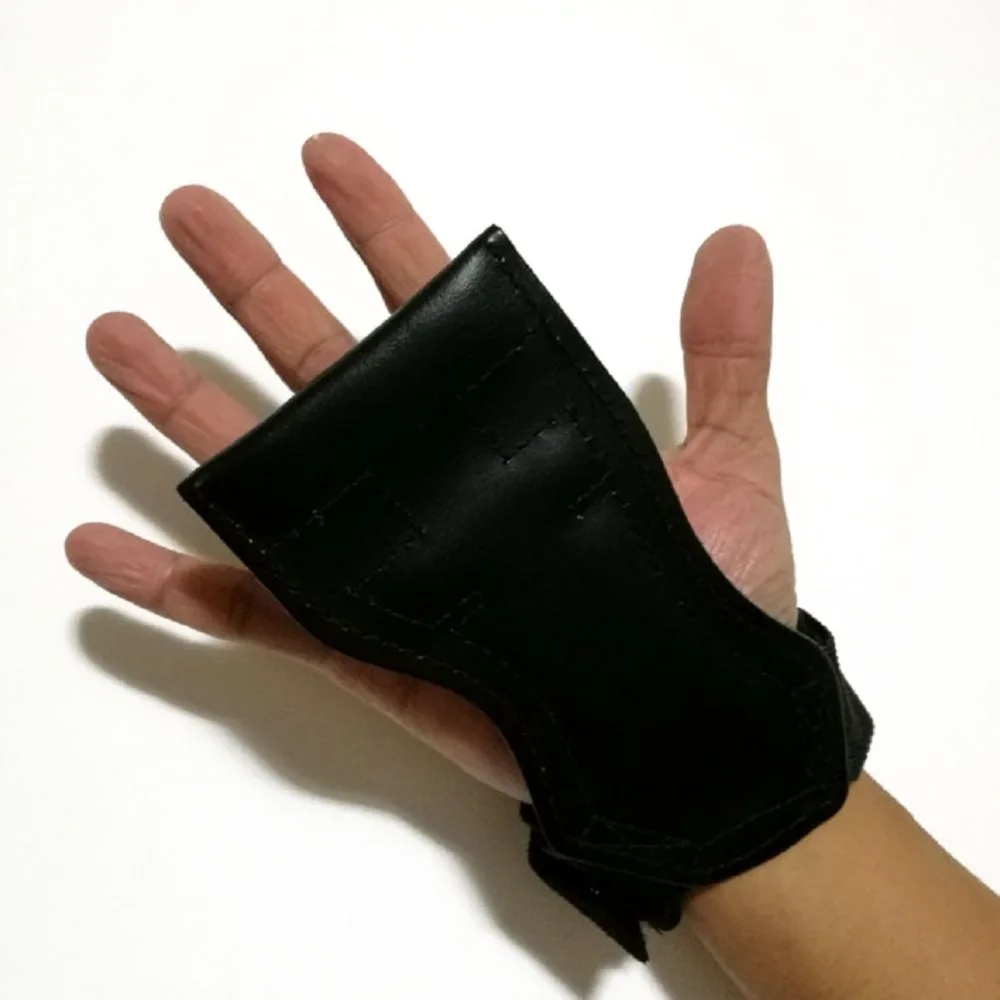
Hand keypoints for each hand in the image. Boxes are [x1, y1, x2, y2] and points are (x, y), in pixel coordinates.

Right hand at [66, 134, 795, 800]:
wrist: (689, 737)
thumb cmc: (712, 606)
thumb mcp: (730, 467)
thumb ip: (725, 358)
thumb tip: (737, 241)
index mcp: (506, 431)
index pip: (431, 309)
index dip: (379, 229)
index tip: (326, 161)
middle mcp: (433, 480)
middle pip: (325, 367)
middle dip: (252, 286)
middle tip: (189, 217)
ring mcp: (387, 559)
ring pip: (272, 475)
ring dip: (187, 412)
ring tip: (116, 344)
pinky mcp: (361, 645)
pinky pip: (252, 611)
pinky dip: (174, 582)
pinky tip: (105, 543)